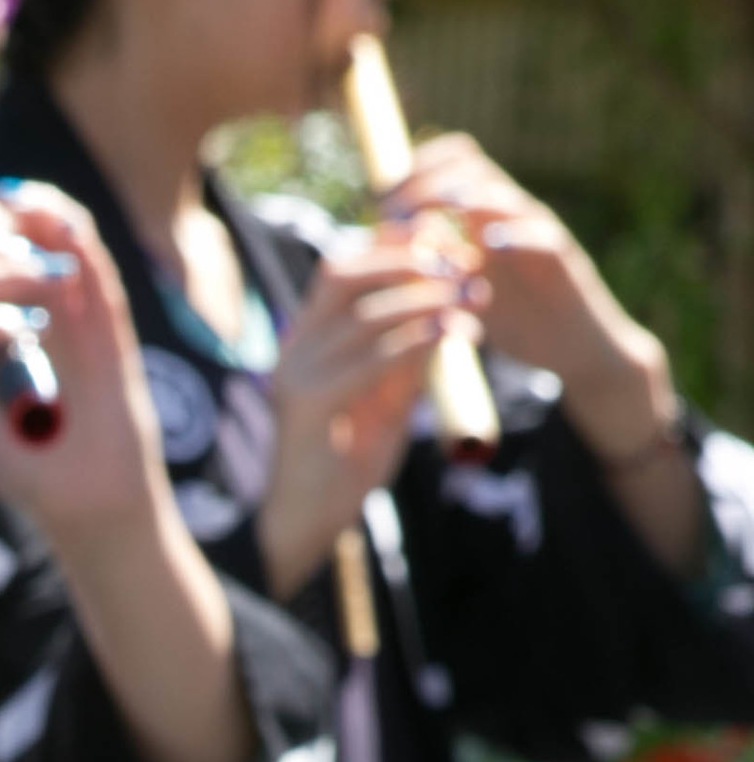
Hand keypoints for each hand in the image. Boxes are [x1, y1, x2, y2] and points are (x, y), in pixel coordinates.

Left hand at [0, 185, 170, 545]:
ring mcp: (91, 339)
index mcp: (23, 347)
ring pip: (75, 263)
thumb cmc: (37, 478)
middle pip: (38, 260)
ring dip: (53, 224)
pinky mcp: (118, 352)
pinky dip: (89, 258)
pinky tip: (71, 230)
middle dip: (15, 224)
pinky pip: (106, 293)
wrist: (89, 516)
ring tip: (26, 195)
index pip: (2, 282)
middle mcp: (60, 332)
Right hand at [257, 225, 482, 599]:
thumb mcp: (385, 398)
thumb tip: (451, 314)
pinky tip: (447, 335)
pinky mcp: (309, 406)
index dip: (391, 245)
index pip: (342, 269)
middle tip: (459, 266)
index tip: (443, 239)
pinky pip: (368, 362)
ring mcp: (297, 375)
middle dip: (406, 261)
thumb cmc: (346, 462)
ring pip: (363, 316)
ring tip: (468, 298)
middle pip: (344, 274)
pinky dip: (413, 343)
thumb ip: (407, 358)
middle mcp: (295, 347)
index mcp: (306, 338)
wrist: (307, 522)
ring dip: (423, 300)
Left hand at [388, 132, 678, 460]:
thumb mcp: (464, 289)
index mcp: (488, 216)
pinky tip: (489, 244)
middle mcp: (513, 215)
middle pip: (471, 168)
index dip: (414, 169)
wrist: (575, 350)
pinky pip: (542, 238)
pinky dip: (516, 236)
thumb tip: (383, 246)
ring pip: (503, 196)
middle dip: (425, 181)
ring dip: (463, 199)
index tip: (378, 197)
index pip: (453, 164)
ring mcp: (539, 234)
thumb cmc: (516, 320)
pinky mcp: (564, 263)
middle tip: (392, 210)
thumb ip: (434, 263)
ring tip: (433, 214)